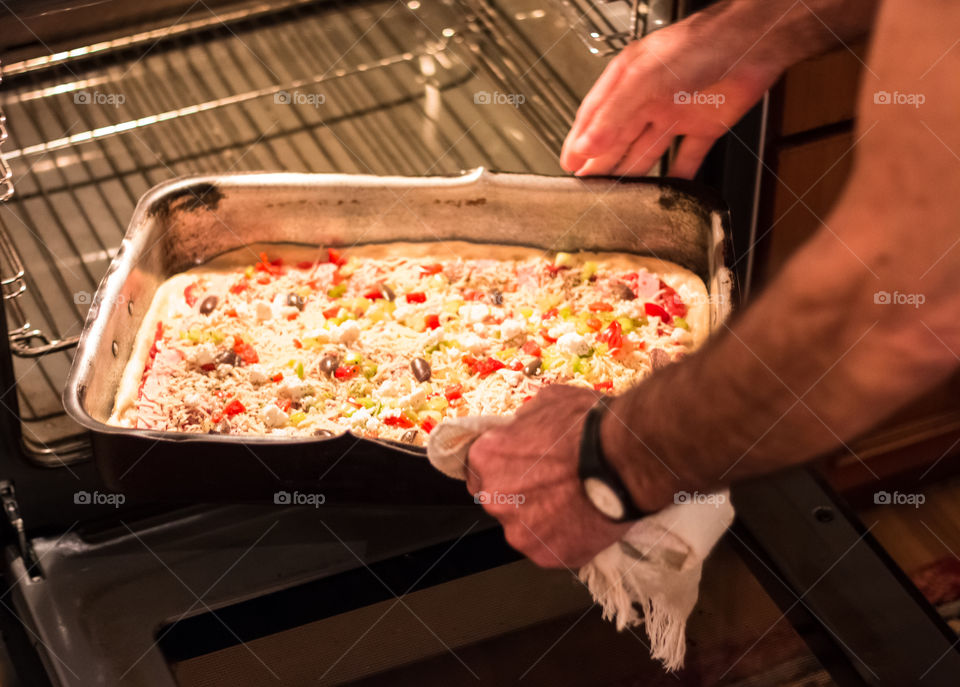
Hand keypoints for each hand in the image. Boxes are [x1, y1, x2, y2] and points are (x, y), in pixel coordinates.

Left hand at [466, 385, 630, 567]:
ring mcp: (520, 531)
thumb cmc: (587, 427)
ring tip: (573, 502)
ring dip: (541, 518)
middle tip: (553, 482)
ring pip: (523, 527)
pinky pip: (550, 547)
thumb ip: (524, 421)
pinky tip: (583, 519)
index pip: (477, 468)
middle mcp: (494, 498)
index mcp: (486, 458)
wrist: (624, 459)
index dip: (502, 466)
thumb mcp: (547, 402)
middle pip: (499, 500)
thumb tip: (523, 427)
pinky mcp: (547, 555)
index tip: (521, 466)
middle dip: (520, 493)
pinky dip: (563, 538)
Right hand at [560, 17, 781, 177]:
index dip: (580, 142)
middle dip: (601, 163)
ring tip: (617, 195)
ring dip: (632, 173)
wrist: (753, 41)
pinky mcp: (704, 125)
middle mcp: (649, 98)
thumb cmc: (700, 44)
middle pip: (618, 138)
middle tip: (587, 187)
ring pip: (646, 151)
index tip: (569, 164)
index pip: (595, 117)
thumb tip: (587, 146)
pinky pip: (687, 157)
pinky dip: (678, 176)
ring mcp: (676, 112)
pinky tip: (668, 189)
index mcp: (628, 82)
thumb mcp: (644, 80)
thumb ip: (614, 115)